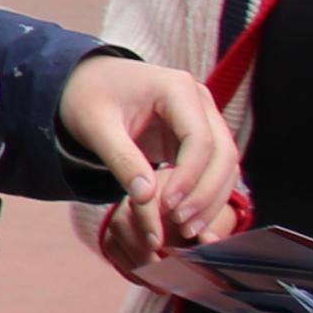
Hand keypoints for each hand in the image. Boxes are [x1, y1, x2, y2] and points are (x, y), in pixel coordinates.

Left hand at [60, 54, 239, 272]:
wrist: (86, 84)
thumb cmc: (88, 98)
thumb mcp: (96, 127)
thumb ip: (122, 160)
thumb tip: (147, 198)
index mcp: (177, 88)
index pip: (200, 139)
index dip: (189, 177)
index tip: (167, 206)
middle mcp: (199, 101)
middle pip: (223, 153)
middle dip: (206, 193)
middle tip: (181, 225)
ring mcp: (202, 118)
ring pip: (225, 165)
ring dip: (211, 199)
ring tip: (185, 229)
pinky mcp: (197, 138)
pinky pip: (213, 170)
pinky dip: (205, 196)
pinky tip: (188, 220)